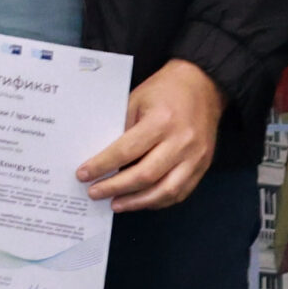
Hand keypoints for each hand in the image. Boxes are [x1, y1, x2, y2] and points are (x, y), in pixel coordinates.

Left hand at [80, 60, 223, 211]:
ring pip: (165, 191)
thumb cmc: (165, 90)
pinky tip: (141, 200)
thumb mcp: (136, 100)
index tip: (83, 175)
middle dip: (116, 188)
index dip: (102, 166)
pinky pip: (180, 192)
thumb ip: (122, 130)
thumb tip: (102, 159)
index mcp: (161, 121)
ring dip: (137, 202)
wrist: (202, 84)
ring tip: (116, 204)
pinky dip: (158, 201)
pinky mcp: (203, 165)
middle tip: (95, 193)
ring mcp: (196, 156)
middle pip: (145, 176)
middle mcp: (181, 141)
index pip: (126, 151)